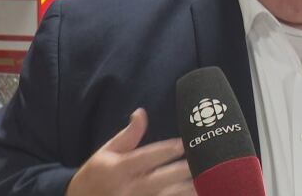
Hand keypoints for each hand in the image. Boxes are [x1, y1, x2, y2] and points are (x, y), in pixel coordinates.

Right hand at [66, 108, 194, 195]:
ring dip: (186, 189)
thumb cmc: (96, 175)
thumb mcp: (106, 152)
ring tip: (205, 179)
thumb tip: (141, 113)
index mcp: (118, 169)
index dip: (168, 150)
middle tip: (203, 161)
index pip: (147, 158)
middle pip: (162, 180)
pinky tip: (195, 193)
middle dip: (183, 170)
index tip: (184, 144)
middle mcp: (128, 189)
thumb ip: (128, 135)